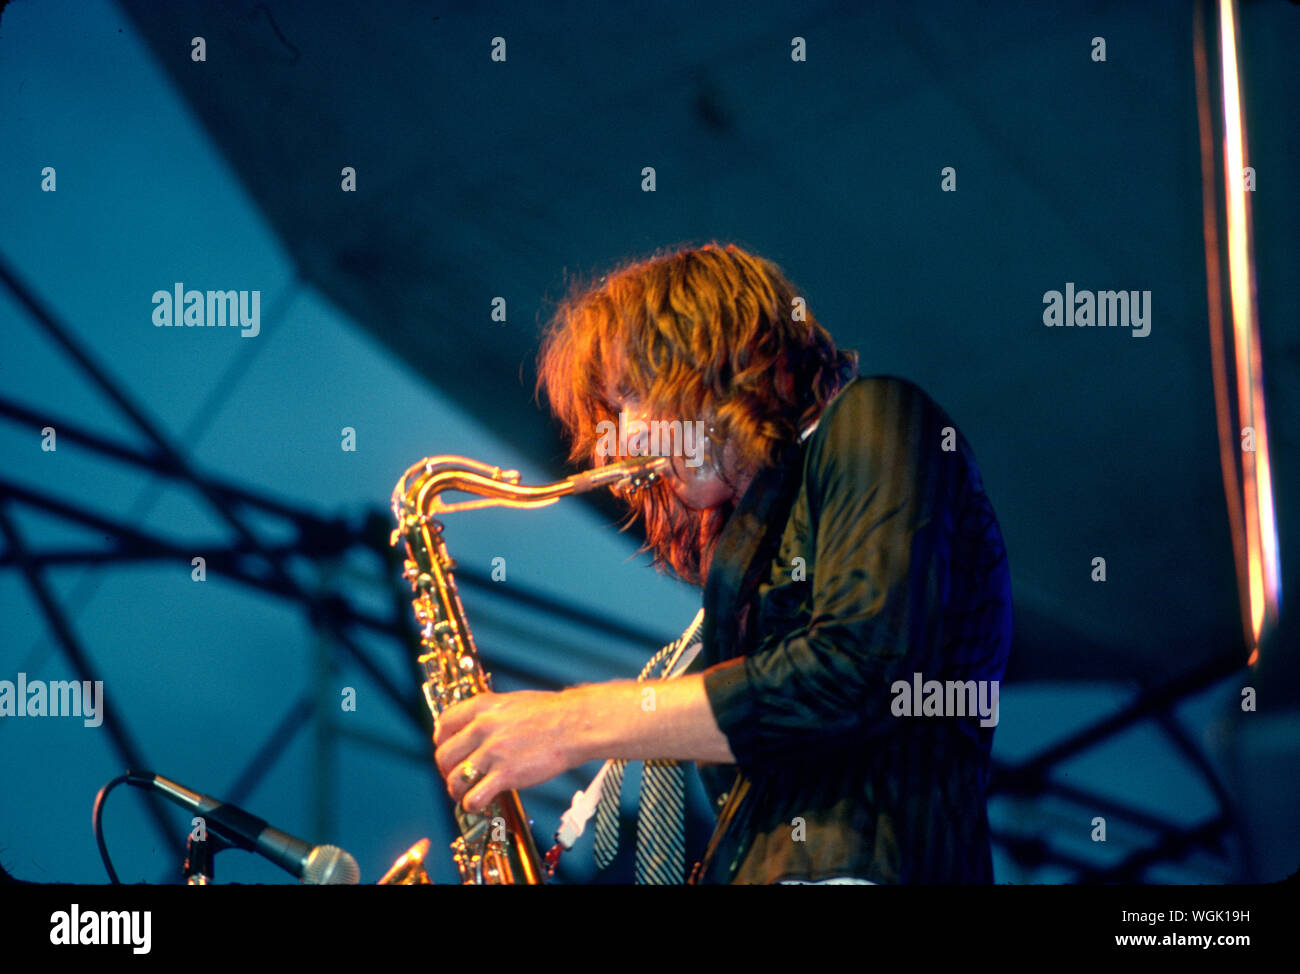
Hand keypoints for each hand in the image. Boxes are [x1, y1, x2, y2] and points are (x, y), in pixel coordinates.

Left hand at [433, 690, 577, 813]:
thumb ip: (491, 714)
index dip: (441, 741)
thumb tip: (477, 728)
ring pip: (454, 778)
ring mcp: (493, 752)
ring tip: (465, 794)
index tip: (448, 750)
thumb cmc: (552, 713)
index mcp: (483, 706)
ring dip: (456, 790)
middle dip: (446, 770)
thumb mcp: (513, 702)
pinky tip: (478, 804)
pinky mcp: (505, 774)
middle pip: (444, 755)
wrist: (576, 724)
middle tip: (457, 776)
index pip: (444, 724)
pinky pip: (474, 796)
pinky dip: (471, 804)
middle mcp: (483, 727)